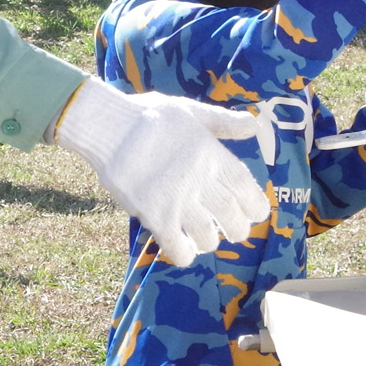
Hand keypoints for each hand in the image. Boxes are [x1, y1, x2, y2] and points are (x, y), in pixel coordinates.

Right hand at [50, 80, 266, 263]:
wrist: (110, 128)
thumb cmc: (150, 117)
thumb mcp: (192, 111)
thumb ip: (224, 122)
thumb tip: (256, 125)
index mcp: (214, 156)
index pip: (247, 190)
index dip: (255, 207)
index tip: (253, 212)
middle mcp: (201, 181)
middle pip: (232, 219)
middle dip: (236, 230)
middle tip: (231, 231)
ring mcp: (178, 201)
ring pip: (207, 238)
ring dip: (208, 242)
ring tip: (204, 238)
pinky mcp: (155, 216)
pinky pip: (177, 248)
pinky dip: (183, 254)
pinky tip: (181, 247)